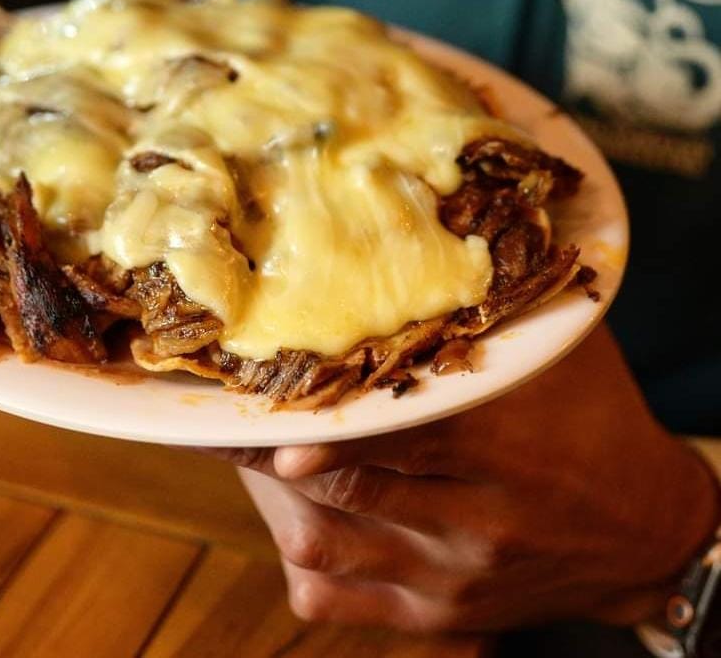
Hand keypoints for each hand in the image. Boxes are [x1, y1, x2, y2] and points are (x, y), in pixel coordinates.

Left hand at [204, 325, 719, 632]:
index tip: (253, 388)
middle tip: (219, 414)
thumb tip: (414, 247)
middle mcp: (472, 522)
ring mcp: (448, 578)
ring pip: (324, 542)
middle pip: (338, 485)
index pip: (385, 427)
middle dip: (263, 447)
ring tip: (238, 453)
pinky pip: (336, 598)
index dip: (310, 412)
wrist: (646, 533)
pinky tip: (288, 517)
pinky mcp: (435, 618)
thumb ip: (488, 318)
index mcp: (503, 447)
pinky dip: (299, 557)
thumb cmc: (596, 422)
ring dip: (268, 498)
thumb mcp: (560, 357)